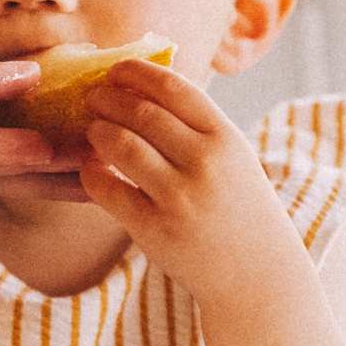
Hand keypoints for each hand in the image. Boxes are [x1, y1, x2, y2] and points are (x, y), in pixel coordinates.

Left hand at [78, 58, 304, 300]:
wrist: (256, 275)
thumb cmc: (238, 208)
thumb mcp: (233, 157)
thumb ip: (196, 123)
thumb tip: (143, 84)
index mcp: (226, 138)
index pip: (173, 87)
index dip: (136, 72)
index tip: (116, 71)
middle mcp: (204, 163)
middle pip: (141, 112)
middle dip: (108, 99)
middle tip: (93, 98)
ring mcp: (179, 197)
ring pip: (120, 145)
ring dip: (97, 130)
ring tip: (92, 129)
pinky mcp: (155, 229)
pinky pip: (108, 190)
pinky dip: (91, 173)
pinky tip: (90, 168)